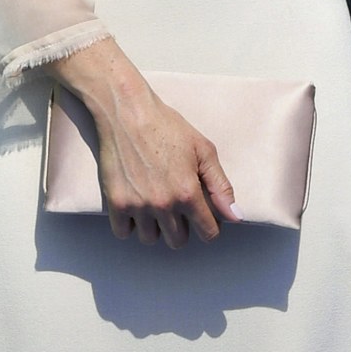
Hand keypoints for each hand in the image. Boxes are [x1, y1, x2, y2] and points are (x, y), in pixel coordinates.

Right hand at [48, 40, 239, 248]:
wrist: (127, 111)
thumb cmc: (166, 125)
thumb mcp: (202, 149)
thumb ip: (220, 186)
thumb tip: (235, 217)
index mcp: (187, 192)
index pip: (207, 233)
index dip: (209, 226)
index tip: (203, 216)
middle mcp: (163, 204)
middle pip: (178, 240)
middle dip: (182, 227)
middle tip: (177, 205)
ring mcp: (137, 205)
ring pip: (151, 238)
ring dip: (155, 226)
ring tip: (155, 204)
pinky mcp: (115, 202)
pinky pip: (123, 233)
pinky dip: (130, 224)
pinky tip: (136, 204)